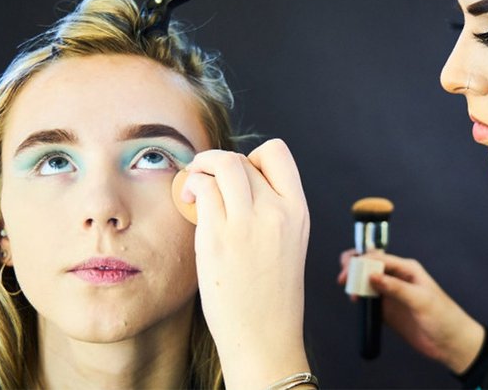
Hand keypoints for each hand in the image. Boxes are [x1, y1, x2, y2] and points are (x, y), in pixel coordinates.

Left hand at [181, 139, 309, 388]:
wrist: (264, 335)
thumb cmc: (271, 293)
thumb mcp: (288, 241)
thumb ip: (271, 208)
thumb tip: (235, 179)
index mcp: (298, 211)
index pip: (278, 153)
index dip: (253, 158)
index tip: (240, 179)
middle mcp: (277, 211)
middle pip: (242, 158)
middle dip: (219, 165)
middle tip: (207, 183)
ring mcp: (248, 223)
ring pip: (222, 164)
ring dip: (202, 168)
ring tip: (193, 187)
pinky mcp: (218, 237)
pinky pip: (201, 188)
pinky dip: (190, 188)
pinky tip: (189, 205)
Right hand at [338, 249, 484, 373]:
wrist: (451, 343)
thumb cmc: (444, 317)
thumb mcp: (421, 300)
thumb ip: (396, 287)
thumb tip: (372, 276)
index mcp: (407, 269)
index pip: (379, 258)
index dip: (362, 262)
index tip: (350, 271)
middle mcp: (397, 278)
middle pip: (369, 266)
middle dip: (354, 267)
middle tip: (344, 278)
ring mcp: (391, 294)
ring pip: (366, 281)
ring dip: (355, 282)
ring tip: (349, 291)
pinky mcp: (387, 310)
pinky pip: (368, 299)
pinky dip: (359, 298)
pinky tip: (356, 302)